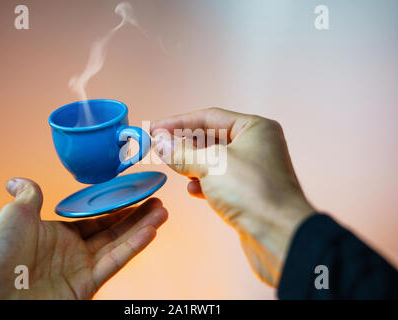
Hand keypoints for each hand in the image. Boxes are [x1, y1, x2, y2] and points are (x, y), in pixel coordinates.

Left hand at [0, 178, 166, 298]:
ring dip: (142, 228)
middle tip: (157, 200)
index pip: (97, 218)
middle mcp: (74, 251)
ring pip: (120, 244)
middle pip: (114, 230)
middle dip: (137, 215)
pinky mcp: (85, 285)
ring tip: (162, 212)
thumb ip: (28, 196)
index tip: (134, 193)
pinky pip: (114, 262)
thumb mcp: (16, 215)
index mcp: (60, 234)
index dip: (117, 206)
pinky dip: (133, 247)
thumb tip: (17, 179)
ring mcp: (81, 269)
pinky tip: (150, 231)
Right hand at [151, 107, 313, 286]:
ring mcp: (253, 170)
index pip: (209, 117)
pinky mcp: (248, 192)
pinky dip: (204, 182)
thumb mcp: (211, 164)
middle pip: (211, 138)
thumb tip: (159, 142)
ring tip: (174, 167)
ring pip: (214, 161)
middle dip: (184, 144)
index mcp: (255, 128)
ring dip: (192, 164)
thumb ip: (182, 152)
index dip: (178, 122)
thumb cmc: (252, 192)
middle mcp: (256, 145)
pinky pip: (220, 181)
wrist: (279, 236)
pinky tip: (192, 188)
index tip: (155, 128)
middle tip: (158, 147)